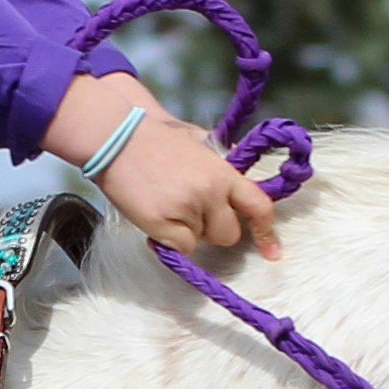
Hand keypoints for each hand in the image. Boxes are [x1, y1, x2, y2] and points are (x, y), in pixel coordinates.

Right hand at [48, 72, 283, 262]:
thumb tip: (237, 179)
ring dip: (189, 231)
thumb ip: (221, 165)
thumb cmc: (154, 138)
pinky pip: (180, 248)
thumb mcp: (197, 142)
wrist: (116, 137)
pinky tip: (156, 216)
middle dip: (214, 229)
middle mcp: (210, 192)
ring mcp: (186, 208)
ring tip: (167, 204)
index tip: (271, 251)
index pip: (259, 206)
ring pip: (201, 241)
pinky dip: (169, 239)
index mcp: (223, 172)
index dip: (266, 231)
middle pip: (229, 234)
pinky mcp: (161, 224)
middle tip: (190, 211)